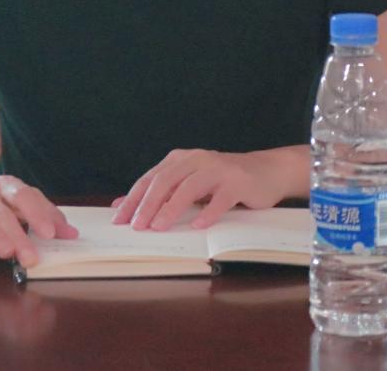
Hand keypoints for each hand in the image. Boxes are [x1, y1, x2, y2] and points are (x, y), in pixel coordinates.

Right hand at [0, 172, 77, 268]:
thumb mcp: (10, 197)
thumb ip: (39, 212)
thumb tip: (70, 233)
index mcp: (2, 187)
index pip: (23, 196)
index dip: (38, 213)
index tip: (53, 233)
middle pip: (3, 214)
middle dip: (19, 235)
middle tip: (33, 258)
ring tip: (6, 253)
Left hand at [111, 148, 290, 231]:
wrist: (266, 170)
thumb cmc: (222, 181)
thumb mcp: (188, 183)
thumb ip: (160, 192)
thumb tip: (122, 206)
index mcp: (181, 159)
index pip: (151, 179)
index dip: (133, 198)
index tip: (119, 219)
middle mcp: (197, 159)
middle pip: (166, 180)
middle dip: (147, 204)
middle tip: (136, 226)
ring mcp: (218, 169)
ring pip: (189, 187)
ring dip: (171, 208)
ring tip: (159, 226)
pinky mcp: (238, 182)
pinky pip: (221, 198)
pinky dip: (208, 212)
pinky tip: (199, 225)